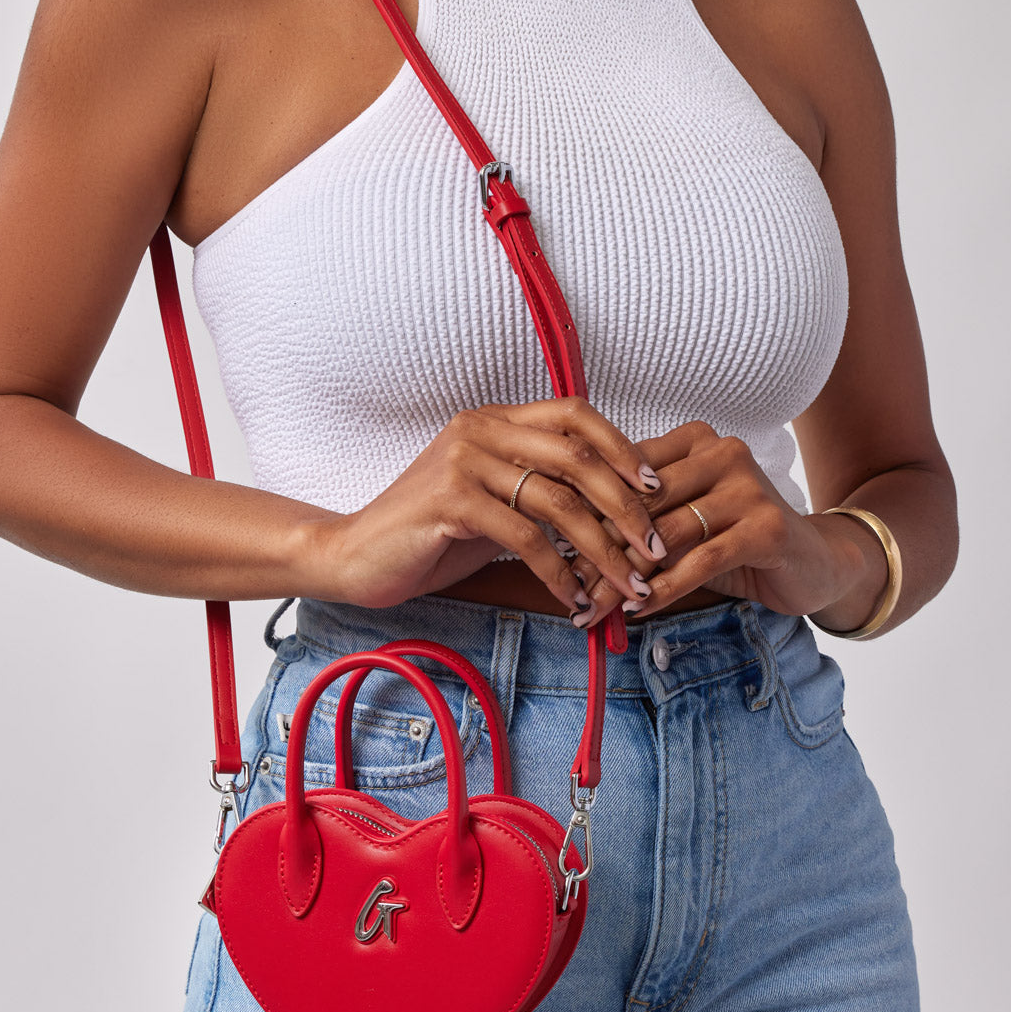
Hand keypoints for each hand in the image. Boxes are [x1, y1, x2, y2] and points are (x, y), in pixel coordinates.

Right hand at [305, 396, 667, 617]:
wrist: (356, 557)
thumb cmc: (428, 536)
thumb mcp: (491, 504)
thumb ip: (538, 493)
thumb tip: (610, 509)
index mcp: (493, 421)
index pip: (575, 414)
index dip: (621, 448)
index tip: (654, 488)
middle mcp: (479, 429)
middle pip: (577, 456)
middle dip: (626, 506)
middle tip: (652, 547)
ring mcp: (462, 461)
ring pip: (557, 500)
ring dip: (601, 548)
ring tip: (627, 583)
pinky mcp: (449, 500)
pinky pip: (524, 536)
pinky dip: (558, 571)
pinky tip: (572, 597)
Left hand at [563, 421, 884, 624]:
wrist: (814, 562)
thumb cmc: (736, 541)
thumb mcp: (683, 522)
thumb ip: (638, 521)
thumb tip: (566, 547)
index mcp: (693, 439)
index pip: (625, 474)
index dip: (586, 515)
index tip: (553, 552)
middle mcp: (721, 452)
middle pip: (641, 505)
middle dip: (600, 550)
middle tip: (569, 588)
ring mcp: (748, 486)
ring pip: (665, 536)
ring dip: (625, 578)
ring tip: (596, 608)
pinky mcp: (767, 525)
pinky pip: (701, 560)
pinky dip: (665, 589)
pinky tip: (639, 611)